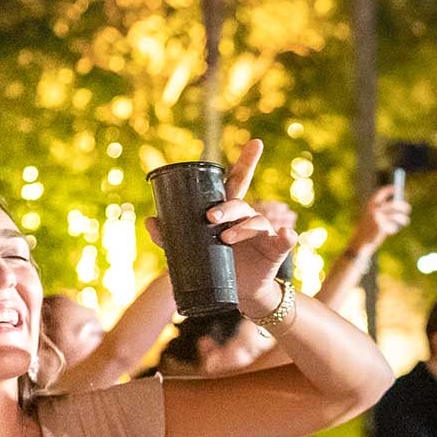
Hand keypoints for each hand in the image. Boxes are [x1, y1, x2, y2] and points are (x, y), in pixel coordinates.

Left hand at [142, 142, 294, 315]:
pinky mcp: (275, 249)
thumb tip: (150, 220)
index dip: (247, 161)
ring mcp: (263, 232)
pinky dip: (287, 236)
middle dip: (229, 206)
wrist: (239, 293)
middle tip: (210, 217)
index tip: (256, 142)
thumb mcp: (190, 251)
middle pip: (241, 201)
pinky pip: (284, 240)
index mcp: (230, 212)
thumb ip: (169, 236)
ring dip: (243, 227)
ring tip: (226, 239)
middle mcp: (248, 217)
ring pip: (256, 221)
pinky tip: (286, 233)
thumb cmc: (217, 265)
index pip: (237, 182)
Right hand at [349, 184, 411, 250]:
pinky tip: (391, 231)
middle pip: (394, 204)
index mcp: (370, 205)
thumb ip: (385, 209)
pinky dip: (394, 229)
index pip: (382, 192)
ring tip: (406, 221)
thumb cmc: (369, 229)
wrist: (360, 243)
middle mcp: (374, 209)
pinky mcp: (381, 227)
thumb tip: (400, 202)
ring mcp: (378, 217)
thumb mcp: (375, 216)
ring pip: (397, 215)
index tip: (398, 188)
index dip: (390, 189)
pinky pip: (394, 226)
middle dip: (403, 205)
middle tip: (408, 208)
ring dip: (403, 218)